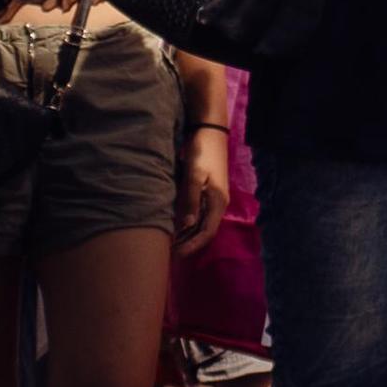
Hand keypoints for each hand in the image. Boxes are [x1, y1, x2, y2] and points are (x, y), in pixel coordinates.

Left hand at [175, 126, 228, 255]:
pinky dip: (188, 223)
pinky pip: (199, 214)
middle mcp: (217, 204)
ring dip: (188, 235)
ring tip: (171, 243)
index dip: (192, 245)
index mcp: (217, 202)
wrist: (209, 131)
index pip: (206, 233)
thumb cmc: (202, 152)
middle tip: (169, 253)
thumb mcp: (194, 176)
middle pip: (204, 231)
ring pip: (201, 224)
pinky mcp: (207, 191)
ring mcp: (213, 198)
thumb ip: (191, 200)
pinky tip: (176, 226)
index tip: (177, 255)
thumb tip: (188, 226)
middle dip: (189, 244)